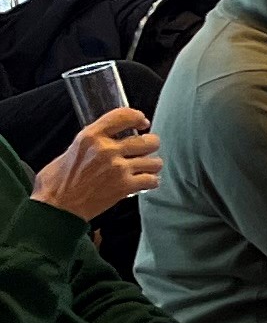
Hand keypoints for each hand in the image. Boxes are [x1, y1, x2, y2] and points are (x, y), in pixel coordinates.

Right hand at [27, 107, 158, 219]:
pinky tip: (142, 182)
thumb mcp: (72, 150)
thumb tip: (111, 136)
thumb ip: (92, 142)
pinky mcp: (124, 186)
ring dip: (151, 166)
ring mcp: (117, 168)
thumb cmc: (58, 181)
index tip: (142, 123)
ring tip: (144, 169)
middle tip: (145, 151)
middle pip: (147, 141)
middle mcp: (106, 149)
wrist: (56, 207)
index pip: (123, 116)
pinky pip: (152, 180)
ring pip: (154, 161)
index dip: (138, 117)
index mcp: (90, 137)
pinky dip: (150, 182)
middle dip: (150, 146)